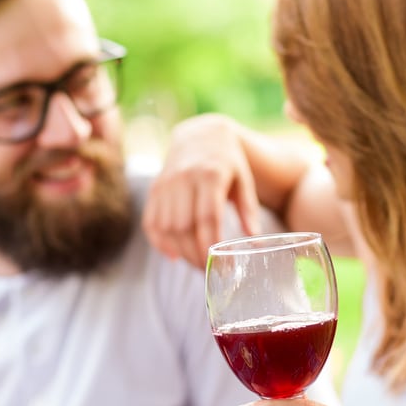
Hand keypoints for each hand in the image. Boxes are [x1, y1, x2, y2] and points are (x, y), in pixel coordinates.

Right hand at [143, 113, 262, 268]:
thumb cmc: (228, 163)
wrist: (200, 135)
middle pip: (184, 226)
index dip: (211, 245)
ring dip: (180, 252)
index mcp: (209, 174)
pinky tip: (173, 255)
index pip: (207, 217)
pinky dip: (159, 243)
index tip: (222, 265)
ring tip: (196, 264)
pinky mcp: (154, 189)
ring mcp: (165, 184)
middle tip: (209, 270)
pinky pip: (151, 222)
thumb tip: (255, 244)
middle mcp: (183, 178)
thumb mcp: (244, 182)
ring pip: (166, 227)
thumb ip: (249, 212)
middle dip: (195, 254)